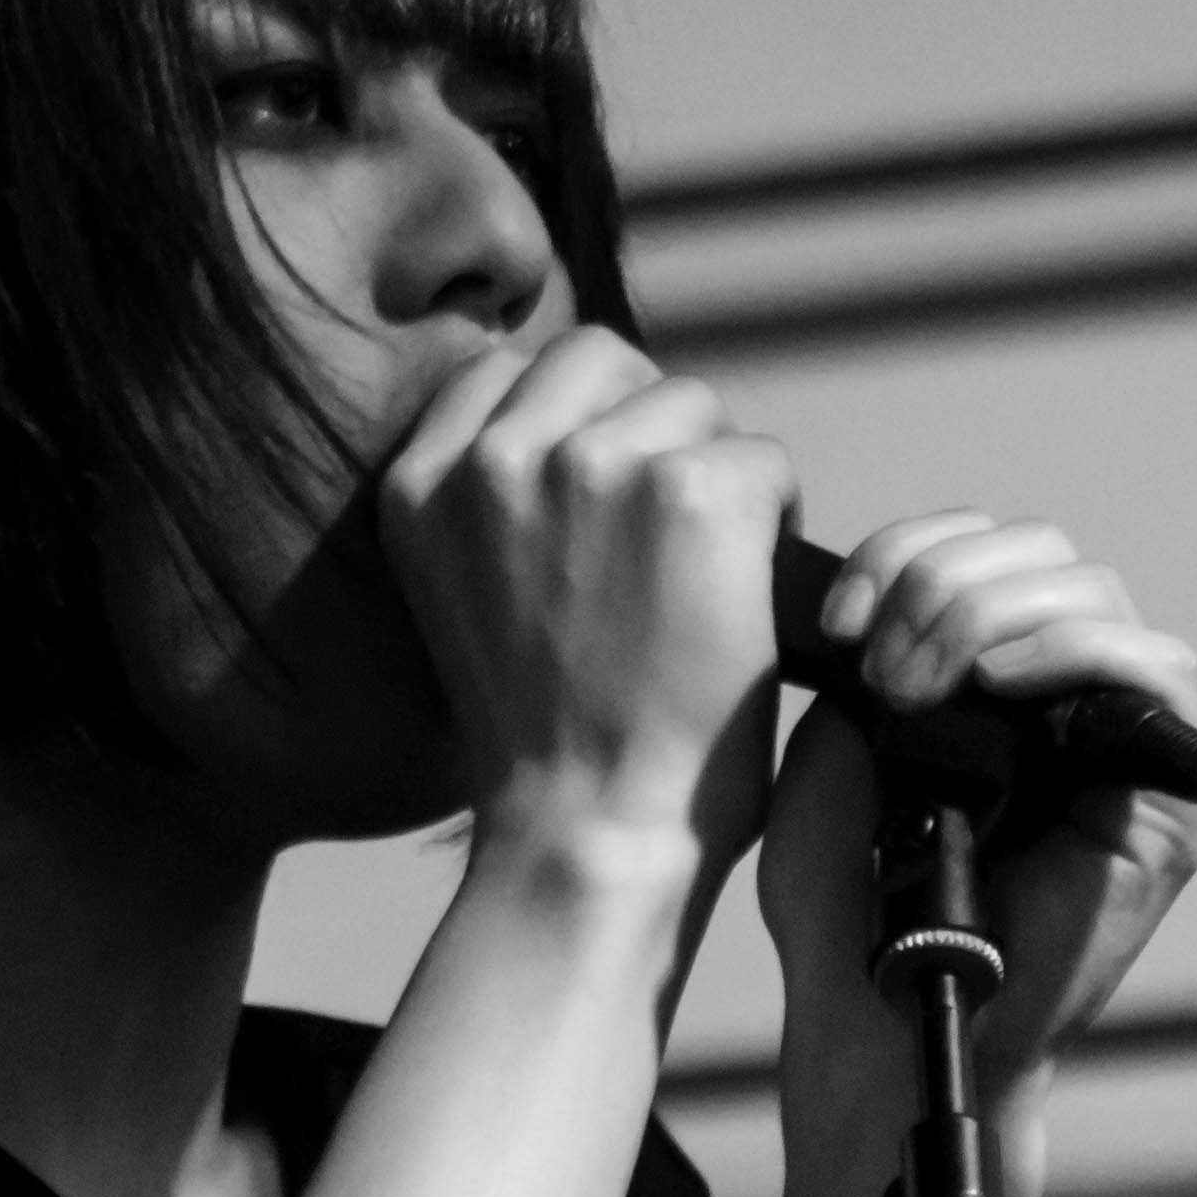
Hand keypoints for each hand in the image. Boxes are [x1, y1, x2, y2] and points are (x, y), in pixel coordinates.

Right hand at [374, 328, 791, 871]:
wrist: (587, 836)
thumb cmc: (544, 744)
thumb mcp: (466, 593)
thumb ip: (498, 495)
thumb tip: (587, 413)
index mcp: (421, 484)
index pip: (510, 368)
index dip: (575, 419)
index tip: (601, 500)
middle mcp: (494, 458)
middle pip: (602, 360)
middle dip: (646, 425)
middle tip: (666, 534)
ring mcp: (589, 465)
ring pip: (691, 402)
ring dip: (714, 476)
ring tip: (701, 579)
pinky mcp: (688, 490)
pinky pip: (760, 460)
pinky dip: (775, 523)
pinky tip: (746, 600)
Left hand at [755, 514, 1196, 1118]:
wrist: (873, 1012)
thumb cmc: (845, 899)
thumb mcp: (838, 740)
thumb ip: (883, 647)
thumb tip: (912, 578)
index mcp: (987, 665)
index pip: (981, 543)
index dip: (908, 552)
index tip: (835, 622)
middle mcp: (1063, 688)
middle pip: (1041, 550)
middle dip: (943, 584)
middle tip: (880, 666)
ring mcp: (1122, 735)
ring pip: (1093, 592)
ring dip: (991, 613)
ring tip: (919, 686)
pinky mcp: (1169, 791)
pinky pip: (1155, 670)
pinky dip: (1075, 651)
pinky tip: (1000, 684)